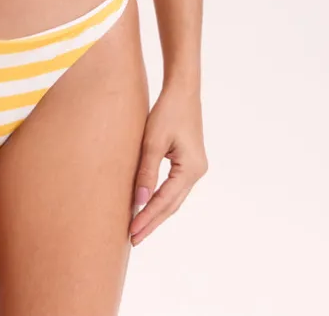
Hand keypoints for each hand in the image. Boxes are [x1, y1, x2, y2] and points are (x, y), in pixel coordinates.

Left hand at [129, 82, 207, 245]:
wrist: (182, 90)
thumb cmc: (167, 111)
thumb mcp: (153, 141)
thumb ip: (147, 172)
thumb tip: (139, 202)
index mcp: (191, 169)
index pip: (165, 201)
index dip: (148, 218)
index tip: (132, 233)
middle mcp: (196, 172)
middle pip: (172, 204)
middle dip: (152, 221)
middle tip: (133, 239)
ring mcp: (194, 168)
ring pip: (173, 198)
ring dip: (156, 212)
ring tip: (138, 228)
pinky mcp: (188, 162)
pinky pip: (173, 187)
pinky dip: (160, 198)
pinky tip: (147, 205)